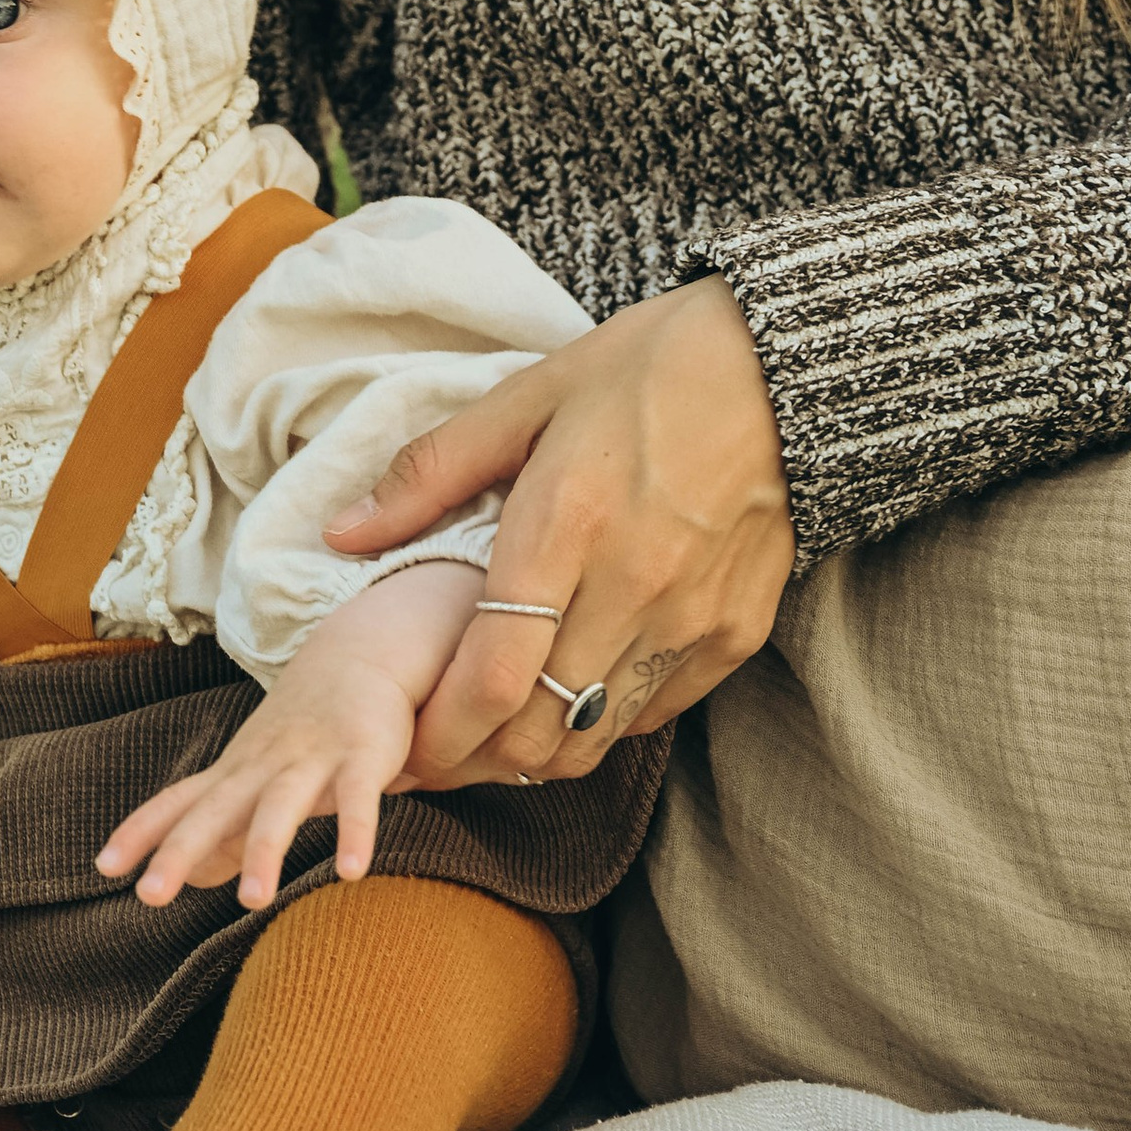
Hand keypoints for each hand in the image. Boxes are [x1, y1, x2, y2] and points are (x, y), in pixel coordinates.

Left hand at [94, 561, 481, 910]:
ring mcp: (312, 759)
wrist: (362, 653)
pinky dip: (355, 833)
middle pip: (214, 810)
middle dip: (179, 851)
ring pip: (280, 807)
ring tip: (252, 901)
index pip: (178, 802)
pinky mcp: (362, 757)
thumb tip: (191, 879)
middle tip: (148, 897)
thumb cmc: (302, 729)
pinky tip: (351, 871)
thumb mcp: (257, 776)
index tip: (103, 867)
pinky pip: (357, 799)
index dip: (141, 833)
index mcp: (235, 772)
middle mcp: (264, 765)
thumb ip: (225, 829)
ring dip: (264, 851)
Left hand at [324, 282, 794, 785]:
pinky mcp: (735, 636)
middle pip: (538, 730)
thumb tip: (341, 531)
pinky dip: (601, 722)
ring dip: (535, 752)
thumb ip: (431, 471)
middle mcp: (632, 586)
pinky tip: (569, 694)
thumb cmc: (648, 370)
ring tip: (493, 735)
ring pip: (594, 737)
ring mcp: (692, 620)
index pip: (491, 678)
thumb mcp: (529, 395)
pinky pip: (651, 713)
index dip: (440, 734)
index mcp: (566, 523)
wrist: (790, 370)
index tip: (404, 745)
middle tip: (436, 752)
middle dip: (474, 760)